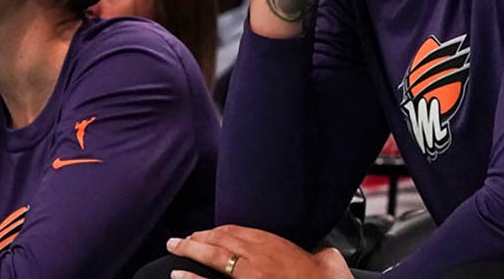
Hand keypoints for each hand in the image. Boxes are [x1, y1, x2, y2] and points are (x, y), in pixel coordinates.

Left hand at [167, 225, 349, 278]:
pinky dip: (193, 278)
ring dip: (191, 249)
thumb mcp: (328, 261)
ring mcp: (250, 273)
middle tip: (181, 239)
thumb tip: (326, 254)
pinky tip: (178, 274)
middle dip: (199, 238)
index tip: (207, 233)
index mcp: (275, 244)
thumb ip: (323, 254)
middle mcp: (259, 255)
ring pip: (215, 256)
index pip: (239, 231)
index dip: (219, 231)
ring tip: (175, 247)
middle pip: (222, 239)